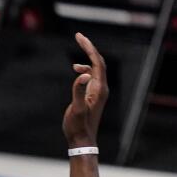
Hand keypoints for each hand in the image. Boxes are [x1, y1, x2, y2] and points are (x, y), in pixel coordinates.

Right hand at [62, 33, 107, 147]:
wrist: (82, 140)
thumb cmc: (77, 126)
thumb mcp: (76, 109)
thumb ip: (78, 91)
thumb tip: (82, 74)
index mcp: (99, 88)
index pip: (97, 62)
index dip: (89, 48)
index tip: (79, 37)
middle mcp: (101, 87)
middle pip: (98, 62)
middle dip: (89, 48)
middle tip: (78, 36)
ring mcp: (98, 91)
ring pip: (95, 68)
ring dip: (86, 58)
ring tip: (74, 56)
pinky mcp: (93, 95)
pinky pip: (92, 76)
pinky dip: (84, 69)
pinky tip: (76, 70)